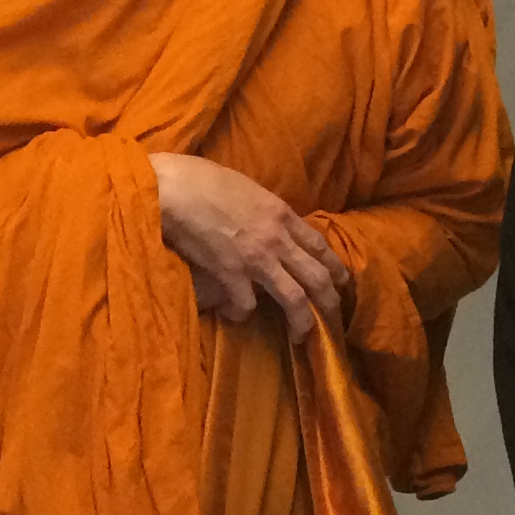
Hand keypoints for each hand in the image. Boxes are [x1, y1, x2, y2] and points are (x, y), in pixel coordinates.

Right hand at [150, 152, 351, 338]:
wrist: (173, 189)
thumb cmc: (200, 179)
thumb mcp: (245, 188)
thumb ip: (261, 209)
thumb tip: (263, 221)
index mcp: (281, 214)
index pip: (319, 245)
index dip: (335, 267)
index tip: (341, 282)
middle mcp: (276, 239)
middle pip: (318, 276)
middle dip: (330, 301)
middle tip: (332, 317)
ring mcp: (255, 259)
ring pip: (295, 299)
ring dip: (302, 322)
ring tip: (300, 336)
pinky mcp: (230, 275)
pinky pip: (247, 305)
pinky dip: (242, 313)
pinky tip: (234, 313)